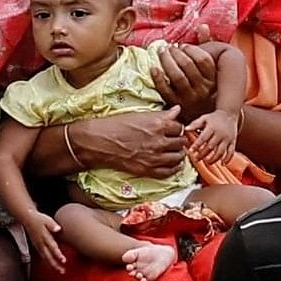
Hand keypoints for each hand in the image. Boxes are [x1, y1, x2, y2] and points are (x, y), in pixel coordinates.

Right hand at [12, 208, 67, 270]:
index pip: (52, 247)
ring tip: (60, 270)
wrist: (27, 218)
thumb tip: (58, 229)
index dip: (57, 254)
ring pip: (45, 257)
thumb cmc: (38, 219)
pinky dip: (47, 262)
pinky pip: (42, 256)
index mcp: (44, 237)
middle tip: (62, 271)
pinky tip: (52, 265)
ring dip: (52, 265)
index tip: (63, 260)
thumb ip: (52, 225)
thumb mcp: (46, 219)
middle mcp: (40, 243)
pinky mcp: (36, 246)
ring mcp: (38, 245)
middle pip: (48, 256)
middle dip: (55, 264)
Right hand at [71, 110, 190, 178]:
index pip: (179, 126)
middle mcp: (160, 141)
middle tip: (174, 140)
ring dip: (178, 153)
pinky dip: (174, 168)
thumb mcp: (140, 115)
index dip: (176, 127)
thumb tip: (176, 109)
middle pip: (181, 141)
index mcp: (159, 124)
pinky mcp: (149, 169)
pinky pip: (169, 171)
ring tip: (175, 151)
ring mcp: (155, 157)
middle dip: (179, 140)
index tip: (173, 129)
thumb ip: (162, 114)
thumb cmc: (116, 125)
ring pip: (179, 156)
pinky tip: (173, 164)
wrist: (100, 141)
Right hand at [121, 240, 175, 280]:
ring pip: (138, 277)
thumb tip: (124, 259)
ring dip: (137, 277)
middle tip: (132, 273)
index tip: (130, 266)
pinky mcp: (149, 277)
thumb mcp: (138, 251)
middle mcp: (137, 270)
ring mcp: (143, 274)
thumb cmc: (148, 252)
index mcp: (133, 264)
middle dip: (132, 274)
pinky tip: (143, 280)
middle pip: (132, 273)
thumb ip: (131, 254)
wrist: (160, 255)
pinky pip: (145, 280)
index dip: (129, 268)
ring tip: (139, 275)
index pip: (129, 267)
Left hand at [151, 43, 222, 115]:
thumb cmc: (202, 85)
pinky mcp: (175, 104)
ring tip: (162, 52)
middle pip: (188, 65)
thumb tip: (202, 25)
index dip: (191, 49)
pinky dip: (158, 77)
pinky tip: (153, 67)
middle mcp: (202, 89)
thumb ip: (206, 46)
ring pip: (176, 76)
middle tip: (169, 47)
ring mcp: (189, 97)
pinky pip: (165, 89)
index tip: (183, 46)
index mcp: (212, 79)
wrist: (199, 114)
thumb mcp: (207, 69)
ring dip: (167, 61)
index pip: (203, 60)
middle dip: (176, 52)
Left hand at [183, 107, 241, 165]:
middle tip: (196, 159)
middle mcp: (220, 134)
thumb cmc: (214, 117)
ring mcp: (227, 139)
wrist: (229, 114)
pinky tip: (222, 164)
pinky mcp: (233, 142)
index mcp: (212, 128)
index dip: (196, 145)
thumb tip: (185, 129)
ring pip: (221, 151)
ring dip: (214, 158)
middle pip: (211, 146)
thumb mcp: (204, 118)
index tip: (191, 151)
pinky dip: (227, 159)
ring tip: (207, 162)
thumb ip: (195, 124)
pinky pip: (231, 152)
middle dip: (203, 154)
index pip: (203, 138)